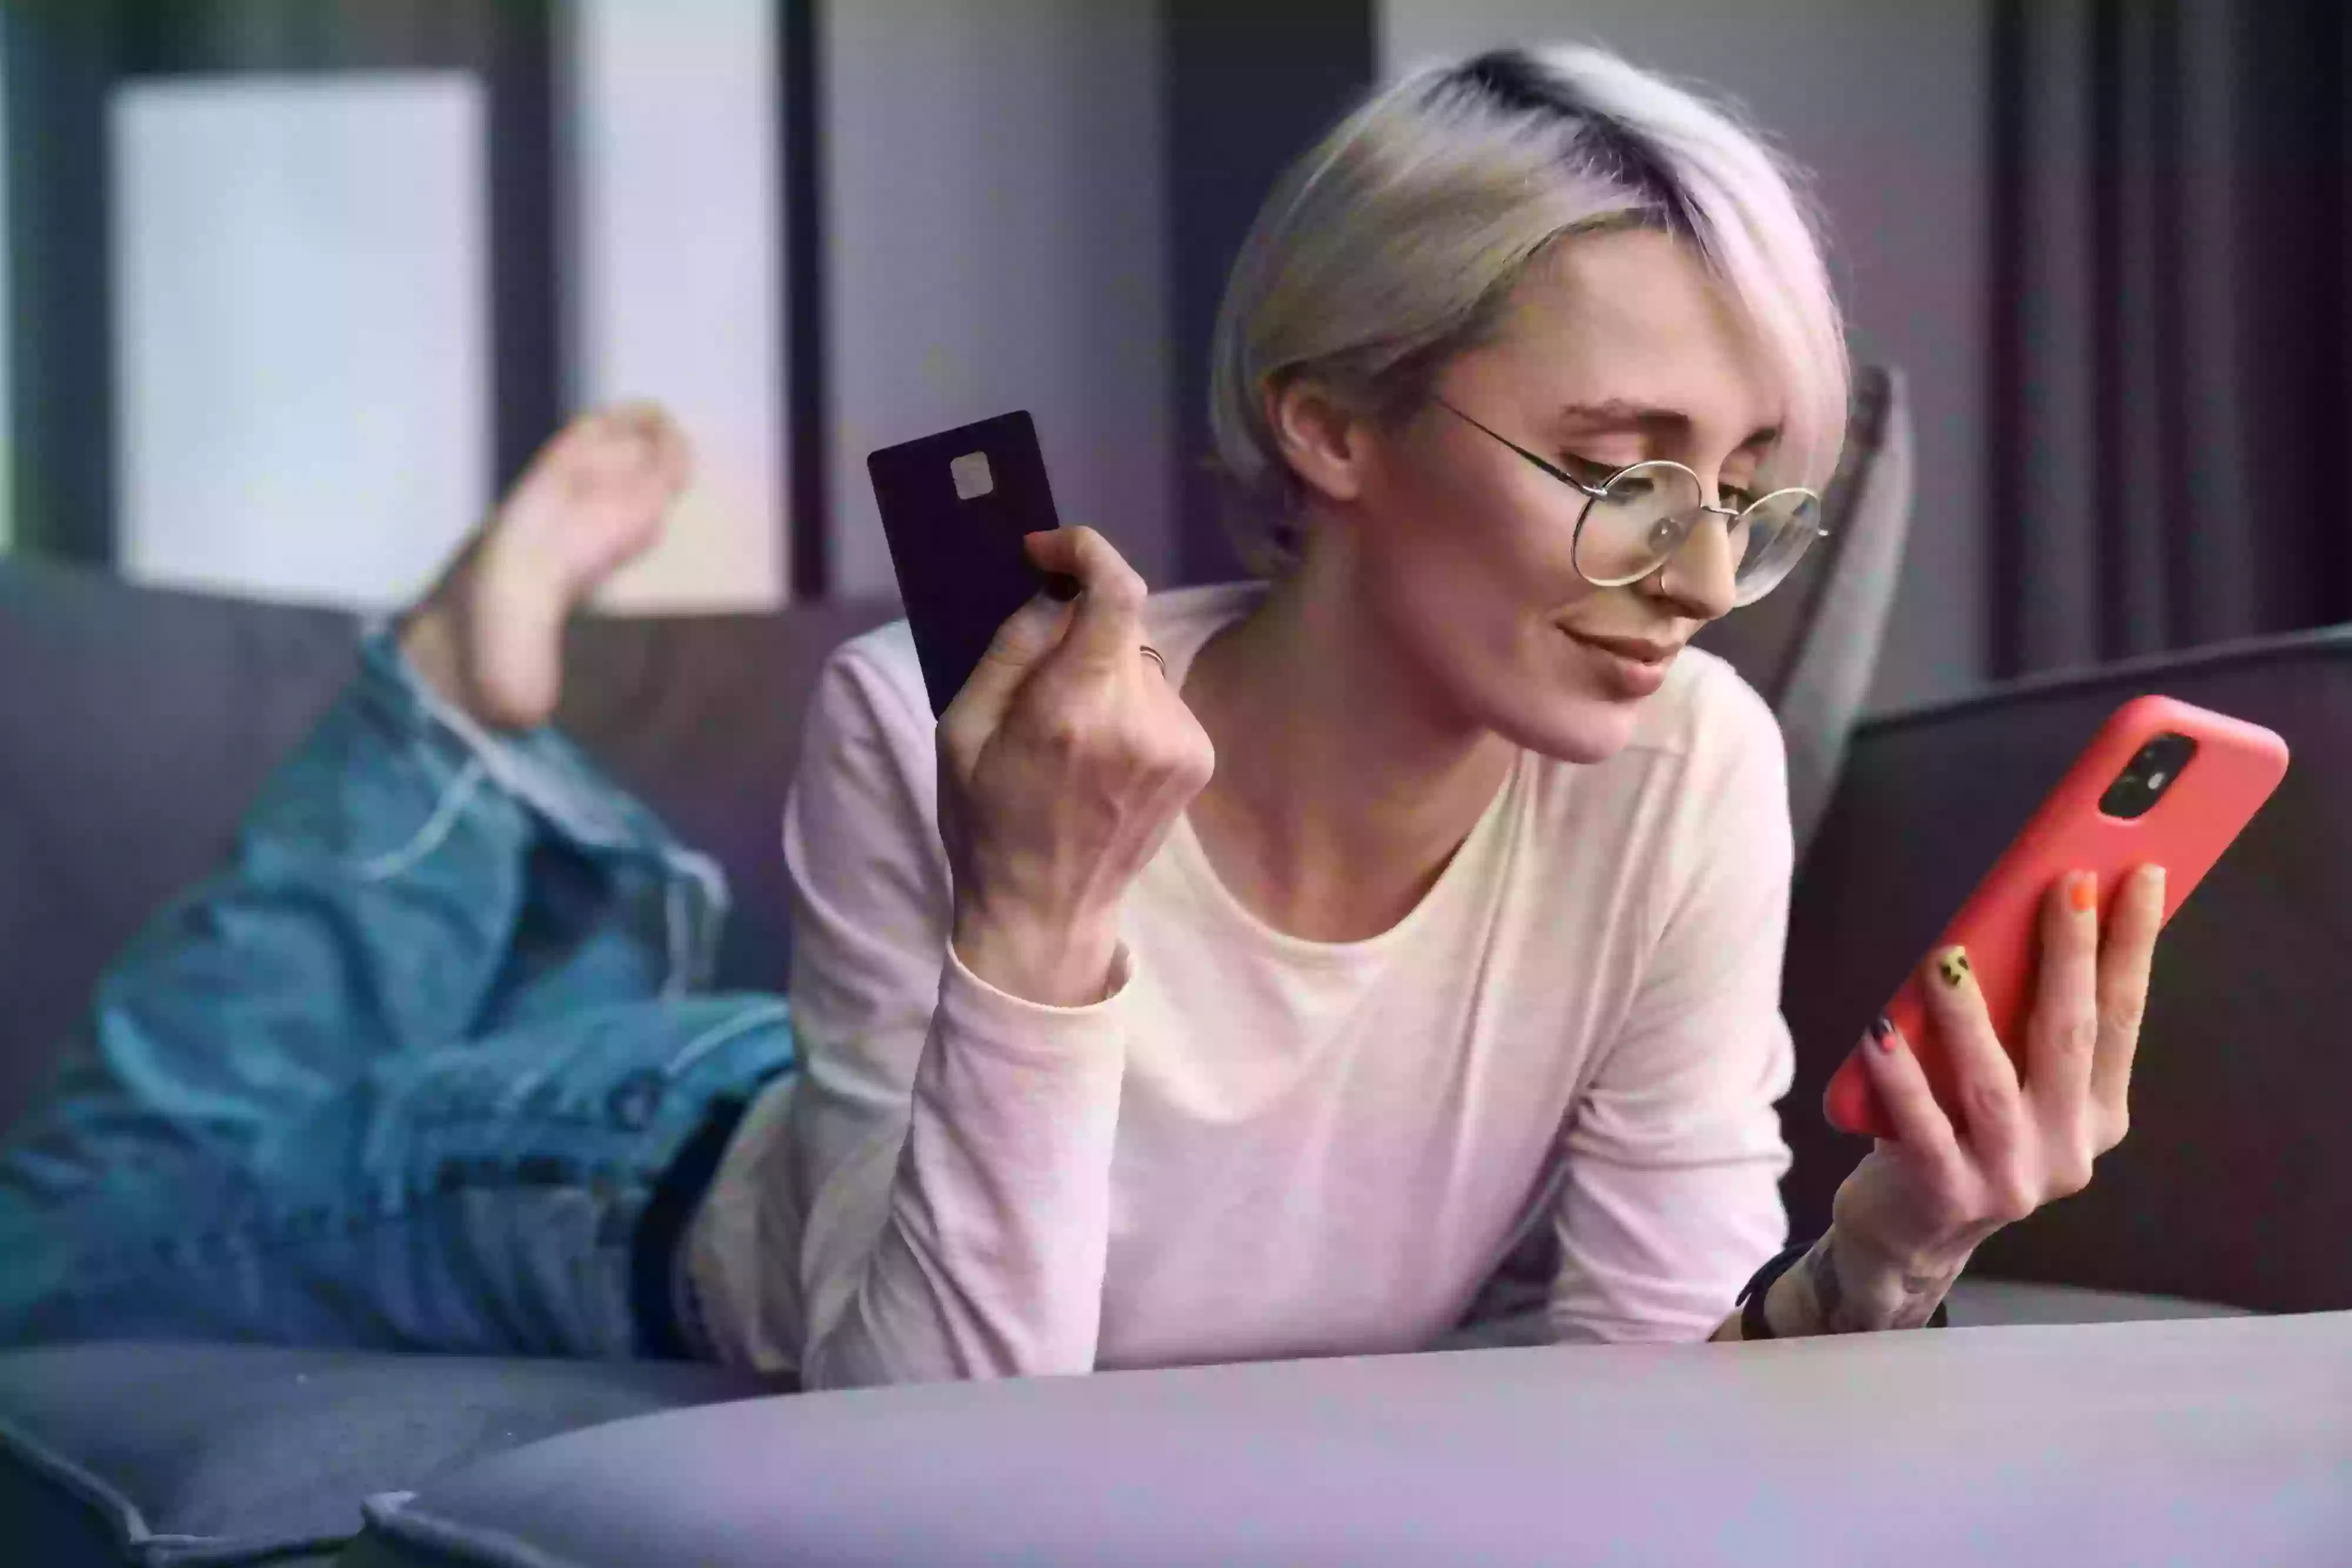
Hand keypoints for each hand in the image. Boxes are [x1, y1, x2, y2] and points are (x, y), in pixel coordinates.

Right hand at [936, 527, 1214, 1006]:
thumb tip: (1053, 595)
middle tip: (1037, 683)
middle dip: (1078, 633)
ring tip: (1068, 736)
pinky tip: (1101, 758)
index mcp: (1075, 710)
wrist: (1046, 914)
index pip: (1116, 591)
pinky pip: (1159, 699)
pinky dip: (1129, 707)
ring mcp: (1180, 742)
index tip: (1049, 553)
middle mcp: (1141, 720)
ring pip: (1141, 662)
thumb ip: (1011, 651)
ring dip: (1105, 673)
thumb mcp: (962, 731)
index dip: (1086, 551)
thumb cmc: (988, 822)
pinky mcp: (1199, 759)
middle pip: (1121, 626)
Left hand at [1821, 863, 2166, 1326]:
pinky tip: (1879, 1031)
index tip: (2140, 879)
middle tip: (2067, 885)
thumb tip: (2018, 921)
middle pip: (2071, 1037)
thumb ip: (2021, 1026)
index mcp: (2095, 1114)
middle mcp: (2066, 1147)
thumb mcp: (2011, 1084)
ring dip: (1969, 1014)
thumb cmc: (1957, 1134)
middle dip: (2073, 956)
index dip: (2133, 948)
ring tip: (1946, 957)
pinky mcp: (1948, 1193)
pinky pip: (1920, 1124)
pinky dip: (1901, 1075)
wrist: (1908, 1235)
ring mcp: (2011, 1176)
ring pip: (1993, 1082)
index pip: (2123, 1017)